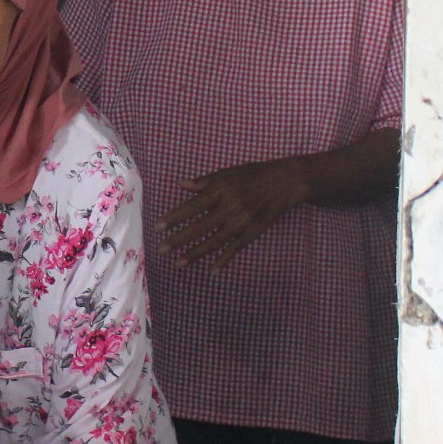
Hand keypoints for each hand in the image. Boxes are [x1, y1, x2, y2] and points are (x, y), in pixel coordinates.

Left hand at [159, 158, 308, 267]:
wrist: (285, 182)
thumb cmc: (253, 174)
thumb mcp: (228, 172)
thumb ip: (204, 181)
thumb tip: (181, 184)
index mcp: (220, 190)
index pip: (192, 206)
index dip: (174, 217)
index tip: (158, 227)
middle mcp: (229, 207)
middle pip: (200, 226)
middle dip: (179, 239)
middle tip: (162, 250)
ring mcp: (242, 221)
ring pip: (215, 241)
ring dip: (196, 253)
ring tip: (178, 263)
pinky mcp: (253, 232)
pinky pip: (235, 248)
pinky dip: (224, 260)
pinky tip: (212, 271)